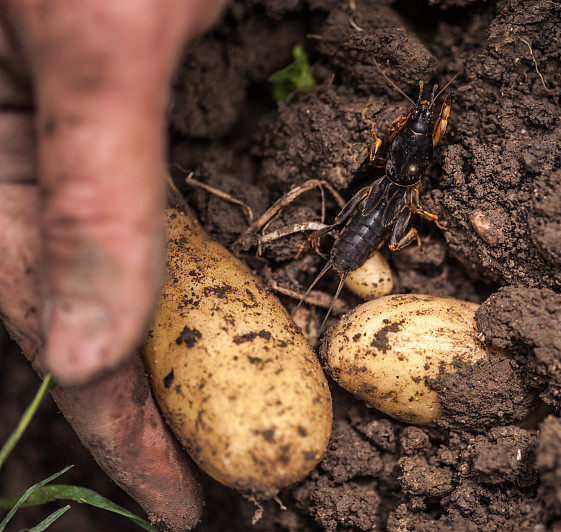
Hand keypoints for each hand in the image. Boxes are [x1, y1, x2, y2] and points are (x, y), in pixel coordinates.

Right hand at [0, 1, 223, 527]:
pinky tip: (181, 303)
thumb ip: (90, 187)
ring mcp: (39, 124)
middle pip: (64, 304)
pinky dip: (152, 262)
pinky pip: (116, 200)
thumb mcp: (103, 38)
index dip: (112, 425)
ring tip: (203, 415)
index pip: (42, 324)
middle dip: (136, 395)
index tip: (177, 501)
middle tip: (205, 473)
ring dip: (152, 337)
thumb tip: (75, 344)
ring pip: (91, 261)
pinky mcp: (82, 96)